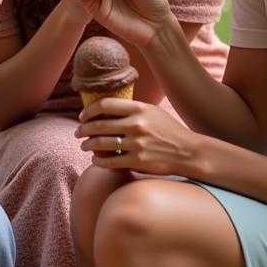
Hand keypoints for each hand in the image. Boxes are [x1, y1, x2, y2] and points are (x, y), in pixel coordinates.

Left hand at [75, 96, 202, 177]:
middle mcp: (136, 125)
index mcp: (139, 108)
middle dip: (83, 129)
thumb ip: (131, 109)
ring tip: (84, 145)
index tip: (82, 116)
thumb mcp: (152, 112)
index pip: (104, 104)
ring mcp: (137, 144)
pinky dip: (98, 160)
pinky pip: (110, 161)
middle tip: (78, 132)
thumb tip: (105, 109)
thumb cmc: (168, 130)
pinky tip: (96, 159)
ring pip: (101, 143)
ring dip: (88, 145)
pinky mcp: (138, 161)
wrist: (188, 152)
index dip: (89, 110)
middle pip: (99, 125)